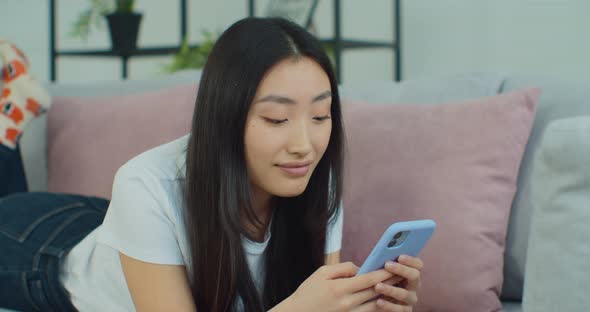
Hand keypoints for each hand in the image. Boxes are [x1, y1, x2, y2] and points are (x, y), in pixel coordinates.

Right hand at [274, 262, 393, 311]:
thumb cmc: (308, 292)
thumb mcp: (322, 273)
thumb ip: (343, 268)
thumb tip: (360, 268)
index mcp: (340, 288)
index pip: (369, 279)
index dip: (384, 272)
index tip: (394, 266)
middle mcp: (347, 303)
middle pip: (375, 291)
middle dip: (390, 282)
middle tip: (402, 274)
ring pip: (375, 305)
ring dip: (388, 295)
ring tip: (398, 286)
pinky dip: (379, 306)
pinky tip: (385, 299)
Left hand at [372, 255, 422, 310]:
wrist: (373, 301)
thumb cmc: (378, 281)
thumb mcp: (381, 272)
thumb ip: (382, 264)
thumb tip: (375, 256)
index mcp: (410, 273)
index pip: (418, 264)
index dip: (411, 260)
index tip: (400, 256)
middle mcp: (413, 286)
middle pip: (415, 276)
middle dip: (402, 269)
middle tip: (387, 265)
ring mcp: (410, 299)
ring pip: (405, 294)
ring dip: (391, 289)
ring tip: (377, 286)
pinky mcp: (405, 311)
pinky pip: (399, 309)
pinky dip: (388, 305)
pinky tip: (378, 301)